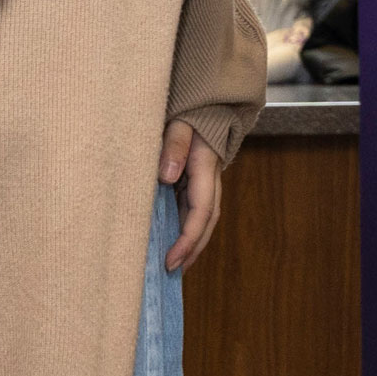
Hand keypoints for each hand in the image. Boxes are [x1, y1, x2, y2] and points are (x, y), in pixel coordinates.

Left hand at [158, 119, 222, 270]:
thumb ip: (174, 146)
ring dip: (189, 243)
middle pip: (205, 222)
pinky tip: (170, 241)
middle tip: (171, 272)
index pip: (201, 212)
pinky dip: (183, 229)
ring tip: (172, 266)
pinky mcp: (195, 182)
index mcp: (205, 170)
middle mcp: (209, 181)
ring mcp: (204, 182)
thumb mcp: (180, 123)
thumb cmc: (191, 112)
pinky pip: (192, 210)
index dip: (188, 239)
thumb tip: (167, 177)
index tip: (171, 260)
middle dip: (192, 249)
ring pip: (201, 219)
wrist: (208, 103)